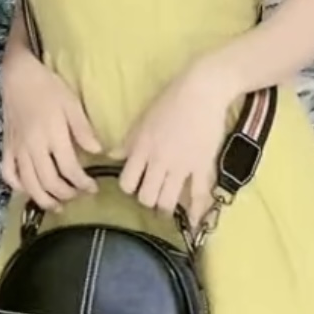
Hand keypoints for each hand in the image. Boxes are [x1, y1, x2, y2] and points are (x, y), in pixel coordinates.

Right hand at [0, 47, 100, 209]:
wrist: (18, 76)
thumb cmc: (48, 87)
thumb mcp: (72, 104)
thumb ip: (84, 130)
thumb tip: (98, 152)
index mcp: (52, 136)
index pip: (69, 170)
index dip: (83, 184)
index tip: (93, 188)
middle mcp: (33, 147)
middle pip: (49, 182)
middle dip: (66, 194)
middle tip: (78, 195)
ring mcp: (17, 149)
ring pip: (29, 185)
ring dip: (44, 199)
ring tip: (58, 205)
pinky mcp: (7, 147)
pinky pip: (9, 174)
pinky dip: (18, 187)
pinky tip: (30, 191)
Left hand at [118, 59, 236, 228]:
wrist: (203, 90)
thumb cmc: (170, 100)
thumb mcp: (143, 120)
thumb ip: (128, 142)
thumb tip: (111, 156)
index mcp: (141, 148)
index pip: (127, 182)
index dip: (130, 187)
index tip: (136, 185)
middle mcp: (159, 161)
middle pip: (146, 197)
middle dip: (148, 200)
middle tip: (154, 196)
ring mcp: (181, 166)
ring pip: (167, 201)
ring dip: (166, 207)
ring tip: (168, 206)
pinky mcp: (202, 166)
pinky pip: (198, 195)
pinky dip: (195, 212)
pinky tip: (194, 223)